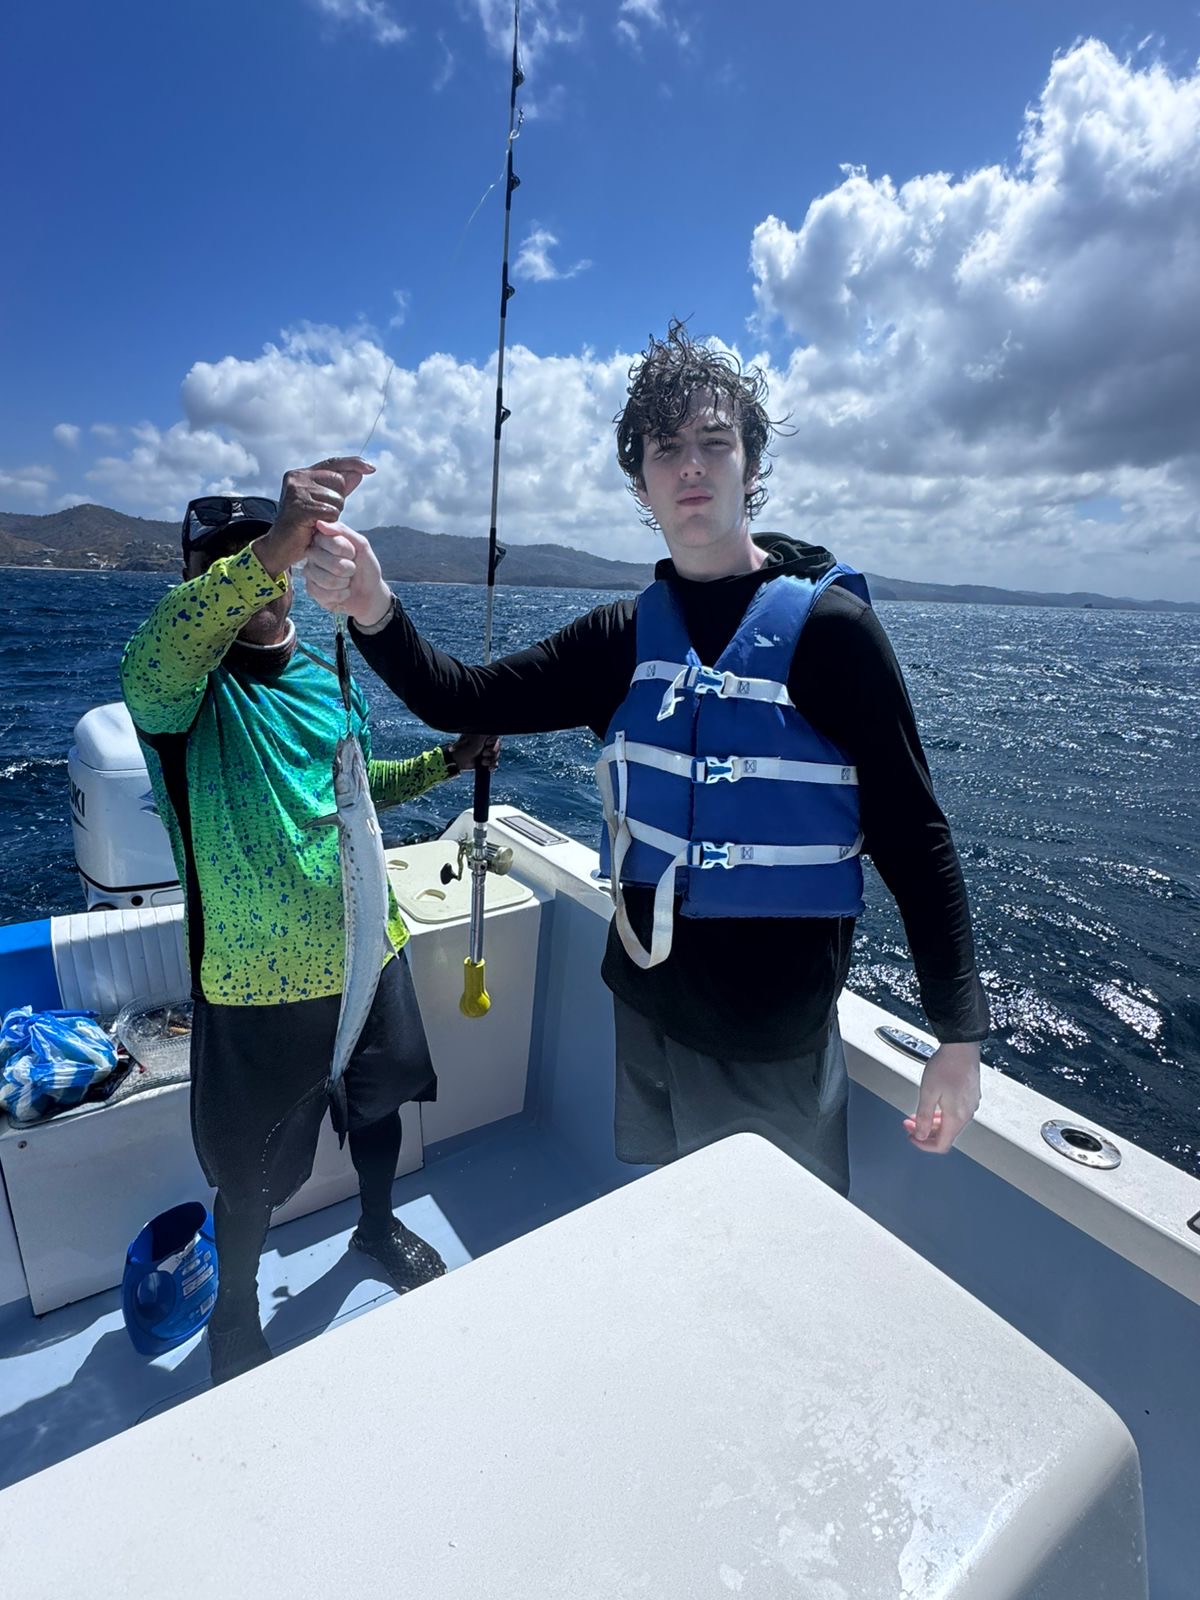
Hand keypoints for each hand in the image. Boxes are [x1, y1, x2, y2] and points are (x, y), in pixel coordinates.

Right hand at [254, 457, 374, 575]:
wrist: (279, 546)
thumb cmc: (301, 526)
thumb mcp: (322, 503)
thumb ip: (338, 489)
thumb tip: (358, 473)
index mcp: (301, 474)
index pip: (333, 463)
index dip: (354, 463)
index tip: (371, 468)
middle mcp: (297, 478)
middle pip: (339, 481)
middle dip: (338, 501)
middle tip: (322, 515)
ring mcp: (297, 491)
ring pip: (336, 499)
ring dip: (333, 514)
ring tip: (316, 522)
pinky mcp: (300, 507)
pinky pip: (330, 512)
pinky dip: (328, 523)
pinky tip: (315, 527)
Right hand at [303, 522, 392, 624]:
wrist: (370, 593)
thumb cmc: (366, 567)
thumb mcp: (362, 546)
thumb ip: (343, 531)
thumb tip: (319, 523)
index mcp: (323, 539)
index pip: (327, 540)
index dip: (346, 550)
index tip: (353, 554)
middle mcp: (313, 553)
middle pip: (326, 561)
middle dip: (347, 568)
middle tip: (351, 569)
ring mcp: (310, 572)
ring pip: (326, 579)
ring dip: (344, 583)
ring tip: (347, 581)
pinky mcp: (311, 590)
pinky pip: (323, 594)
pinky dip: (340, 595)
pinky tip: (342, 592)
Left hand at [446, 734, 500, 772]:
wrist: (458, 762)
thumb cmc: (464, 749)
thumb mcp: (475, 741)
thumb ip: (485, 735)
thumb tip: (493, 728)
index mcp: (483, 735)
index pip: (496, 737)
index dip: (493, 743)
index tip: (486, 744)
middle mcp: (486, 742)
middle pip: (498, 747)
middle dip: (492, 753)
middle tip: (483, 754)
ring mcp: (486, 752)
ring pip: (496, 755)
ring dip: (490, 760)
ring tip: (482, 762)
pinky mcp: (486, 760)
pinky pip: (495, 763)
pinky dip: (492, 766)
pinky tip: (488, 767)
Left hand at [902, 1042, 980, 1153]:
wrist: (961, 1047)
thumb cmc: (946, 1066)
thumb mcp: (928, 1093)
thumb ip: (923, 1117)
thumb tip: (920, 1135)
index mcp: (957, 1117)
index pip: (941, 1145)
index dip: (924, 1145)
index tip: (911, 1137)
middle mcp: (967, 1114)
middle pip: (945, 1134)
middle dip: (924, 1132)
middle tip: (909, 1123)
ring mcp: (970, 1104)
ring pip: (949, 1123)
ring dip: (931, 1122)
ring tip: (916, 1115)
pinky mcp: (970, 1095)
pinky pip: (955, 1112)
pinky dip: (941, 1113)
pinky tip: (932, 1105)